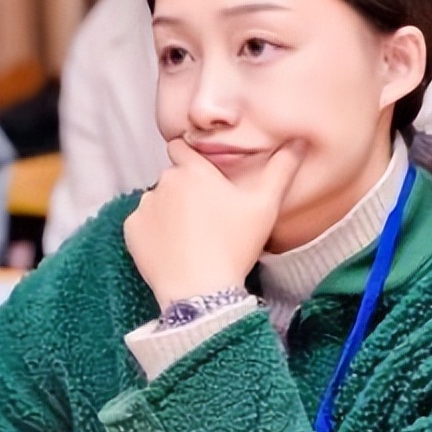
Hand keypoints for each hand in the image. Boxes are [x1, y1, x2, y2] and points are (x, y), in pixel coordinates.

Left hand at [124, 138, 304, 308]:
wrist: (201, 291)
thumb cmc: (234, 247)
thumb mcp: (265, 206)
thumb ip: (282, 168)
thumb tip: (299, 140)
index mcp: (194, 171)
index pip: (181, 147)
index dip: (190, 157)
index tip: (201, 176)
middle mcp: (164, 182)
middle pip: (173, 179)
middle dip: (186, 191)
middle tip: (207, 218)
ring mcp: (144, 207)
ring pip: (157, 201)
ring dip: (169, 212)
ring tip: (191, 237)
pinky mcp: (131, 230)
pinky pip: (143, 224)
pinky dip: (154, 233)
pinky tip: (174, 248)